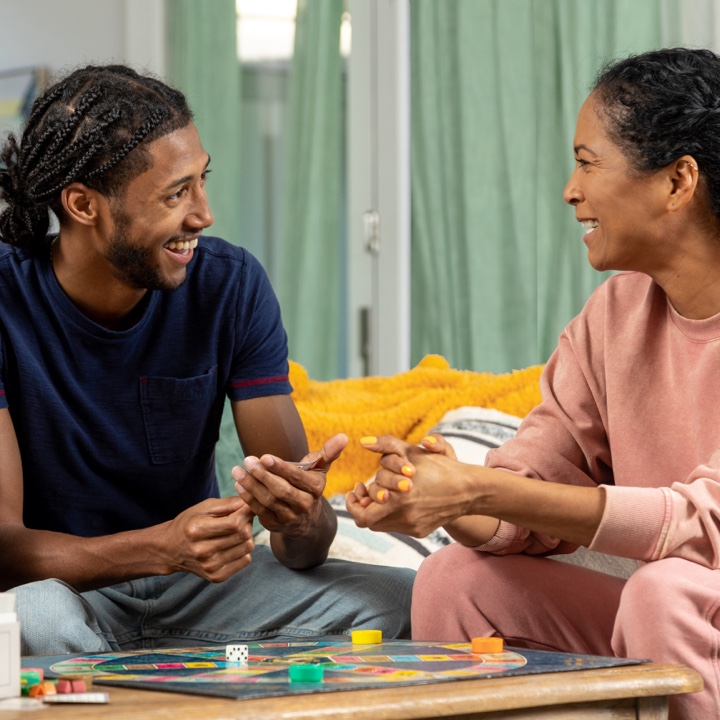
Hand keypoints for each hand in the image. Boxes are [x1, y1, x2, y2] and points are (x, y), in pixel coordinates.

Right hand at [163, 497, 254, 581]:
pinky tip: (232, 545)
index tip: (247, 506)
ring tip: (235, 531)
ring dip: (247, 536)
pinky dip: (243, 550)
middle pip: (243, 535)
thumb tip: (251, 503)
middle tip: (241, 518)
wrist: (171, 550)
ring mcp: (210, 567)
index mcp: (197, 530)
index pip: (235, 523)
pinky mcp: (216, 577)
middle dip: (247, 522)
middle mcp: (202, 551)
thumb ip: (228, 504)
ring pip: (247, 547)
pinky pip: (246, 560)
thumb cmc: (189, 523)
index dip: (246, 512)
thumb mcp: (204, 507)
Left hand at [232, 433, 347, 536]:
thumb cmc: (309, 485)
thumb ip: (329, 452)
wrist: (306, 519)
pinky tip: (238, 484)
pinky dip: (247, 498)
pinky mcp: (275, 525)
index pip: (297, 477)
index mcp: (316, 488)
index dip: (281, 468)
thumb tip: (344, 436)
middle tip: (247, 460)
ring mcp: (289, 517)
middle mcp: (304, 505)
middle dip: (262, 475)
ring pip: (268, 500)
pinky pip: (259, 511)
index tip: (264, 457)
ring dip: (250, 485)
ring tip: (237, 470)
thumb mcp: (319, 469)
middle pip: (281, 490)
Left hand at [346, 434, 466, 536]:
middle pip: (369, 518)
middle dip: (367, 500)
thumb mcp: (412, 451)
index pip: (362, 514)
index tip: (355, 489)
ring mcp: (412, 527)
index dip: (353, 504)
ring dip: (377, 509)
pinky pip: (396, 525)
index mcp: (399, 499)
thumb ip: (386, 443)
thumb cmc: (439, 466)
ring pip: (381, 524)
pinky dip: (392, 513)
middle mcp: (404, 517)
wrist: (468, 490)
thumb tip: (363, 441)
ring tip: (380, 492)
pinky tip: (397, 498)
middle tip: (365, 486)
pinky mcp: (420, 531)